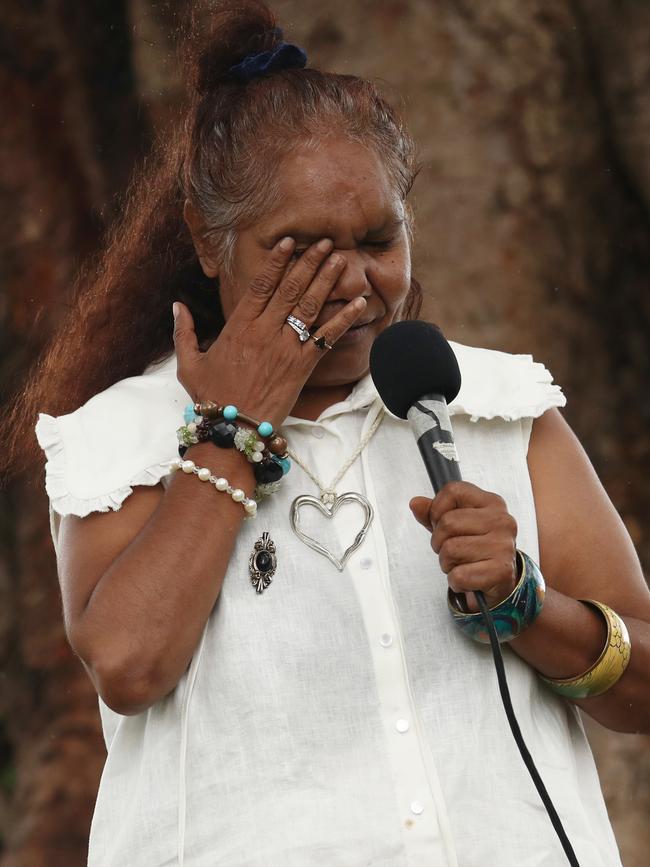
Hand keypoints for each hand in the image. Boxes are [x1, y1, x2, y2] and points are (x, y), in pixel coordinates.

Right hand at [172, 237, 365, 428]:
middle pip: (290, 288)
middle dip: (309, 262)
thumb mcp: (189, 363)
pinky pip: (327, 338)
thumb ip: (183, 332)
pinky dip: (345, 319)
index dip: (277, 261)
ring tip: (340, 259)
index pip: (261, 285)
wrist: (234, 429)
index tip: (289, 241)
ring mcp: (285, 348)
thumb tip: (176, 306)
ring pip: (310, 306)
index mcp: (238, 326)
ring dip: (326, 280)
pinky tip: (360, 303)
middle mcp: (264, 331)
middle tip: (326, 241)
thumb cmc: (211, 398)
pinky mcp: (302, 366)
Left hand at [409, 481, 518, 611]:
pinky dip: (456, 582)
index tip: (442, 524)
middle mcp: (502, 521)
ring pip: (450, 550)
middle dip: (439, 542)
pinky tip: (469, 578)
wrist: (498, 580)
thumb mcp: (455, 525)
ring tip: (462, 564)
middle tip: (453, 551)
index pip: (452, 491)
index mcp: (491, 502)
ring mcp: (503, 546)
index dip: (437, 509)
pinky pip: (459, 576)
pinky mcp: (502, 571)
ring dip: (447, 564)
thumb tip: (415, 503)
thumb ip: (433, 513)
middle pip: (447, 523)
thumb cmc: (475, 548)